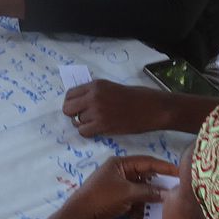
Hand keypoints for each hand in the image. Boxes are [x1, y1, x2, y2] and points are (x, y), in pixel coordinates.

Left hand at [58, 155, 178, 218]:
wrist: (80, 218)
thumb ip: (149, 191)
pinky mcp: (117, 202)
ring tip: (167, 205)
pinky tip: (151, 216)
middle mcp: (120, 173)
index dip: (164, 166)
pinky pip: (134, 202)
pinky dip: (142, 208)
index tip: (180, 172)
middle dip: (159, 185)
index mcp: (120, 164)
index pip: (147, 162)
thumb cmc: (102, 198)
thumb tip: (167, 193)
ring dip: (151, 198)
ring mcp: (118, 188)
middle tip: (177, 191)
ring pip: (141, 191)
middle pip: (145, 177)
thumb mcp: (127, 192)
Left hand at [62, 80, 182, 137]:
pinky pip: (84, 132)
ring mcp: (97, 111)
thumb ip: (94, 92)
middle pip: (67, 108)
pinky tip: (98, 130)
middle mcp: (93, 97)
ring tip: (97, 123)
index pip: (69, 94)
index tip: (78, 107)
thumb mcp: (111, 87)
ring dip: (84, 124)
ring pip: (76, 122)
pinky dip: (89, 133)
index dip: (72, 103)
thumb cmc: (135, 97)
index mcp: (95, 85)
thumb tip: (79, 102)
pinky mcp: (103, 125)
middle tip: (84, 117)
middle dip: (73, 114)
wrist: (152, 108)